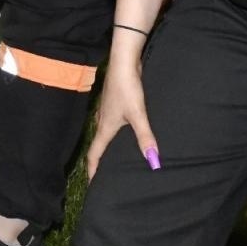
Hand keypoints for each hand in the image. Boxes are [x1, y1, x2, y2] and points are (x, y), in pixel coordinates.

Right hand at [84, 56, 157, 180]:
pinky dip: (116, 133)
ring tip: (117, 156)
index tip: (93, 184)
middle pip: (98, 145)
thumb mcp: (137, 114)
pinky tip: (127, 132)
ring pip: (105, 133)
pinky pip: (112, 123)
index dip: (92, 170)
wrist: (123, 61)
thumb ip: (145, 138)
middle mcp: (102, 120)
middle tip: (105, 175)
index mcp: (104, 127)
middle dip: (100, 160)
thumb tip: (153, 162)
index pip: (94, 154)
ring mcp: (108, 110)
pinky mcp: (115, 102)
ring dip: (108, 146)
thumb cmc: (127, 88)